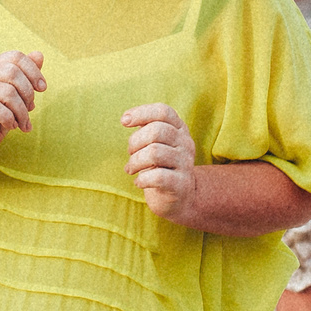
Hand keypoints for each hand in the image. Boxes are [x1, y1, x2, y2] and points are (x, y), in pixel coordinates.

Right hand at [0, 51, 44, 163]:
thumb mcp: (15, 98)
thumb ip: (25, 77)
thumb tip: (39, 54)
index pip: (14, 56)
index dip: (33, 70)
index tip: (42, 88)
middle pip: (11, 72)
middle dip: (28, 93)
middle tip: (29, 110)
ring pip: (6, 92)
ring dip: (21, 111)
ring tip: (22, 123)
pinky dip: (8, 118)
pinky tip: (11, 126)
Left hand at [121, 102, 198, 219]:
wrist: (180, 199)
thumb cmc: (161, 167)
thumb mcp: (155, 144)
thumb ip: (146, 129)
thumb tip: (126, 119)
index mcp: (180, 129)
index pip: (163, 112)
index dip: (141, 113)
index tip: (124, 121)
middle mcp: (186, 143)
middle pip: (156, 131)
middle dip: (135, 142)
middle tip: (130, 153)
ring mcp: (186, 164)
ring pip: (154, 152)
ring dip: (135, 161)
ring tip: (131, 169)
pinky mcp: (181, 184)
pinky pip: (158, 177)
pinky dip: (142, 179)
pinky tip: (139, 183)